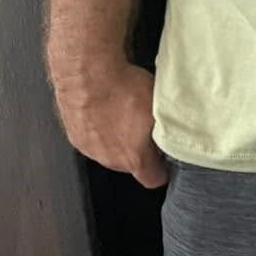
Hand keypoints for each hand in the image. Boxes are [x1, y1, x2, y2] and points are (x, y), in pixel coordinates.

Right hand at [52, 60, 167, 188]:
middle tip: (149, 130)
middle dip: (142, 151)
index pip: (153, 179)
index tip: (168, 161)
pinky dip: (102, 131)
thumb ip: (169, 128)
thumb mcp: (161, 107)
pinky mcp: (75, 137)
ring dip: (120, 141)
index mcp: (134, 157)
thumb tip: (180, 131)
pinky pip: (94, 141)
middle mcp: (110, 159)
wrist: (88, 76)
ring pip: (112, 153)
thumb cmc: (124, 89)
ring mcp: (90, 150)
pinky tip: (109, 112)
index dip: (164, 171)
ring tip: (127, 116)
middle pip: (132, 165)